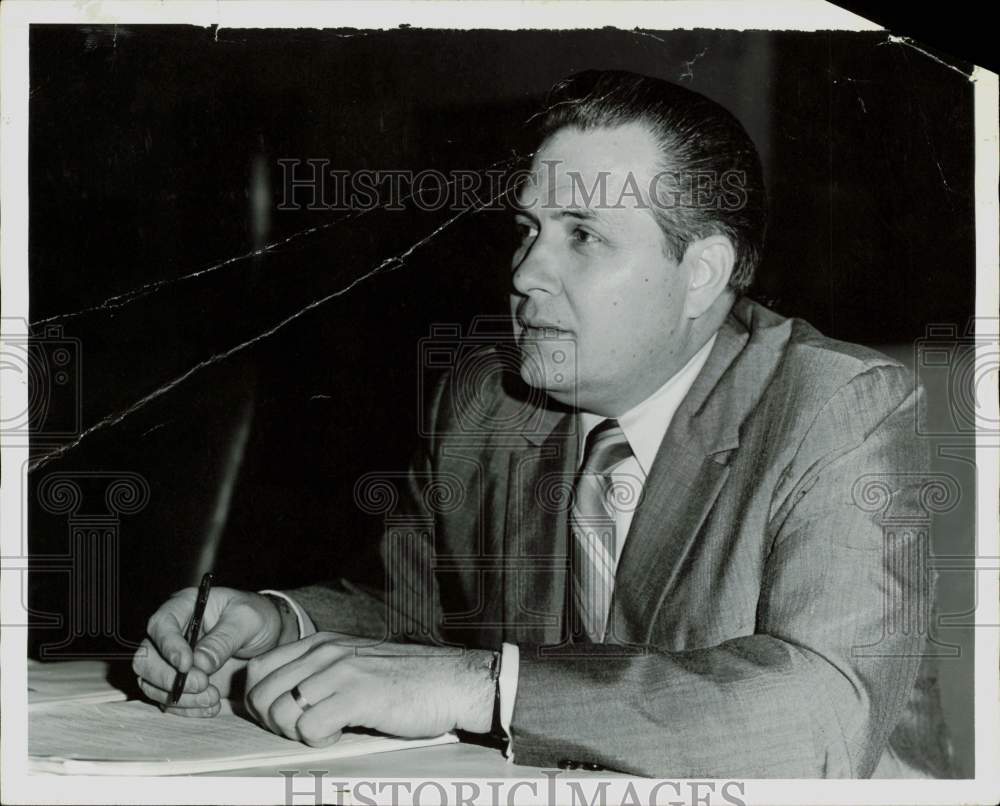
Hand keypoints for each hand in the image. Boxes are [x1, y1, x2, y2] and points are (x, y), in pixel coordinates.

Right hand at [133, 587, 285, 715]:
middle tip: (203, 684)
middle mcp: (172, 633)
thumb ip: (224, 639)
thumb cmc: (256, 617)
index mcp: (184, 606)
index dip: (168, 646)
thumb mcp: (247, 620)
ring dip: (179, 697)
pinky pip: (168, 700)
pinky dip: (186, 709)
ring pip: (151, 684)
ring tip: (213, 698)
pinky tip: (211, 707)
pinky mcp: (179, 682)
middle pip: (145, 659)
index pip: (161, 625)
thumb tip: (200, 663)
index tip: (187, 665)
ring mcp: (171, 660)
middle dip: (169, 677)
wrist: (267, 635)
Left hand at [244, 633, 494, 745]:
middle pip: (261, 693)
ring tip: (325, 730)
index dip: (260, 700)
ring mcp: (342, 671)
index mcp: (322, 642)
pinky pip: (309, 727)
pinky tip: (341, 733)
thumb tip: (281, 699)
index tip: (284, 717)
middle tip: (302, 730)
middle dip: (273, 722)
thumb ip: (321, 673)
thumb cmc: (406, 680)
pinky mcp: (359, 694)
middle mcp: (326, 651)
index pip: (259, 668)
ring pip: (280, 711)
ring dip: (295, 732)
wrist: (453, 682)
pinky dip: (319, 740)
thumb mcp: (356, 664)